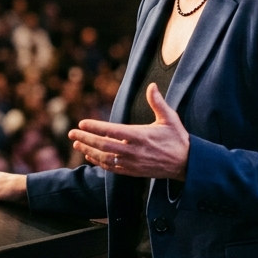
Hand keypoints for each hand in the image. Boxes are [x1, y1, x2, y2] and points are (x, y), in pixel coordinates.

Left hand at [70, 84, 189, 179]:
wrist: (185, 164)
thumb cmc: (177, 139)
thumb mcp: (170, 118)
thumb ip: (158, 102)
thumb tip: (152, 85)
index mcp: (140, 136)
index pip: (112, 131)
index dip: (95, 127)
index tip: (82, 122)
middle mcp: (133, 151)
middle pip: (103, 145)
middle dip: (85, 138)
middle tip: (72, 132)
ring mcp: (131, 163)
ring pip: (104, 158)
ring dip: (88, 150)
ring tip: (76, 143)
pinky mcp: (132, 172)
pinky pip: (111, 168)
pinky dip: (98, 162)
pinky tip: (89, 155)